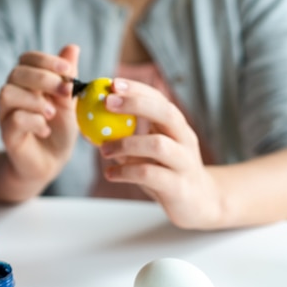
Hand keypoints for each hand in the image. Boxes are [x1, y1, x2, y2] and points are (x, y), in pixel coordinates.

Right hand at [0, 44, 79, 187]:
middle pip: (16, 73)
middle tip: (65, 92)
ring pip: (7, 93)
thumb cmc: (59, 129)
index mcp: (27, 82)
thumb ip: (68, 76)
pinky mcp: (7, 135)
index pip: (27, 59)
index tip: (67, 69)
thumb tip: (72, 47)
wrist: (51, 162)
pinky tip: (46, 129)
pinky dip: (34, 121)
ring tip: (52, 113)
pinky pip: (13, 120)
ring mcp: (6, 114)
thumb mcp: (69, 101)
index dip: (45, 60)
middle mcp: (12, 94)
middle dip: (43, 78)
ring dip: (35, 100)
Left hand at [99, 78, 220, 228]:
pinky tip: (110, 174)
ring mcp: (184, 163)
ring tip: (103, 150)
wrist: (200, 203)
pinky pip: (150, 175)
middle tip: (107, 103)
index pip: (159, 99)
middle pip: (166, 113)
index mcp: (176, 126)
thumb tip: (87, 123)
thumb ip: (123, 136)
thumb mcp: (146, 150)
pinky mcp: (179, 187)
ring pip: (158, 145)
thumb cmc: (166, 171)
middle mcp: (184, 139)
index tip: (112, 83)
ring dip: (125, 143)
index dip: (137, 89)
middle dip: (136, 104)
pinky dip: (125, 172)